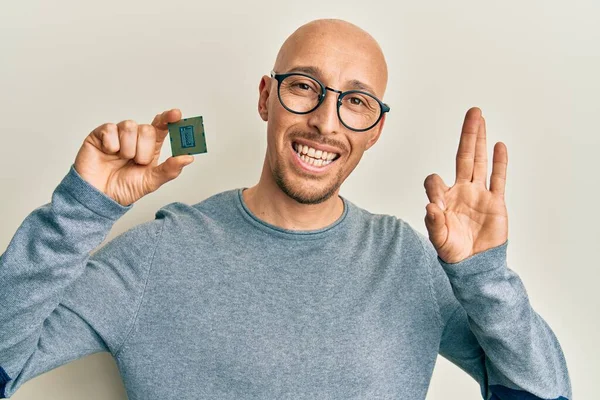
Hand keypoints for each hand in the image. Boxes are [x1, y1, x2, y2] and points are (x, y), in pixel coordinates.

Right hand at [73, 109, 193, 205]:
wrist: (99, 197)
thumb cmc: (124, 189)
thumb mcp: (151, 182)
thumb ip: (170, 170)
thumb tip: (188, 158)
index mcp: (149, 147)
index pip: (162, 127)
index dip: (169, 118)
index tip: (177, 114)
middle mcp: (135, 138)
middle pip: (147, 128)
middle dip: (144, 149)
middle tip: (136, 162)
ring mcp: (118, 135)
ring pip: (129, 126)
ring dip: (128, 148)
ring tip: (121, 159)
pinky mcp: (100, 134)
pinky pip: (110, 128)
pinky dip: (111, 145)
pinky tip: (108, 154)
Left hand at [423, 107, 507, 263]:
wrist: (475, 263)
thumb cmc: (453, 250)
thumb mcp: (439, 239)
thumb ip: (434, 223)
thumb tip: (431, 207)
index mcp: (443, 199)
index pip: (435, 182)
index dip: (434, 187)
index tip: (436, 204)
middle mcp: (461, 191)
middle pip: (464, 157)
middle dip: (467, 135)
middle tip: (472, 113)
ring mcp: (479, 194)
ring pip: (480, 161)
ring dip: (481, 140)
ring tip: (481, 118)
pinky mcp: (495, 202)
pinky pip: (498, 178)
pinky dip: (500, 163)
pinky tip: (499, 145)